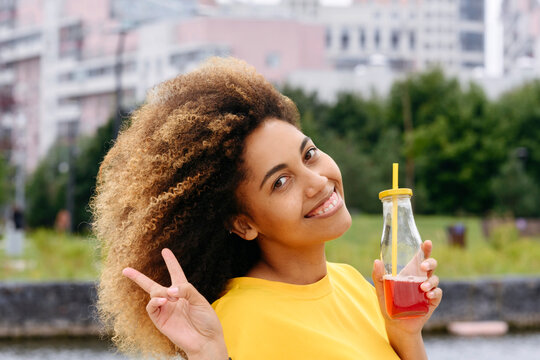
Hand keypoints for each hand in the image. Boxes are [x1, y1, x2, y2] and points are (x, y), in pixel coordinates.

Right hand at [122, 248, 227, 359]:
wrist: (206, 341)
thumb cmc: (206, 320)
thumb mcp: (200, 300)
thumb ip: (186, 290)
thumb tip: (169, 290)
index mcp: (184, 291)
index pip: (176, 273)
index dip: (171, 262)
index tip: (165, 251)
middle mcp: (172, 299)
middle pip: (153, 285)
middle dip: (138, 277)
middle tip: (125, 270)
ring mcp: (165, 310)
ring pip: (153, 294)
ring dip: (159, 292)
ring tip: (169, 298)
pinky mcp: (161, 320)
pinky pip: (151, 308)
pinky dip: (155, 301)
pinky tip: (163, 301)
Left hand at [372, 240, 441, 358]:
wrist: (396, 325)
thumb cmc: (389, 304)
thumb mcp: (381, 290)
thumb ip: (378, 276)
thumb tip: (377, 261)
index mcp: (410, 272)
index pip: (419, 258)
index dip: (424, 249)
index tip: (426, 242)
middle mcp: (420, 278)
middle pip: (431, 265)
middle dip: (430, 262)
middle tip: (423, 266)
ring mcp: (427, 289)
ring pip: (435, 279)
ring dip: (430, 281)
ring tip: (422, 287)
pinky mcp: (432, 301)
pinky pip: (438, 293)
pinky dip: (434, 293)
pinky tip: (428, 295)